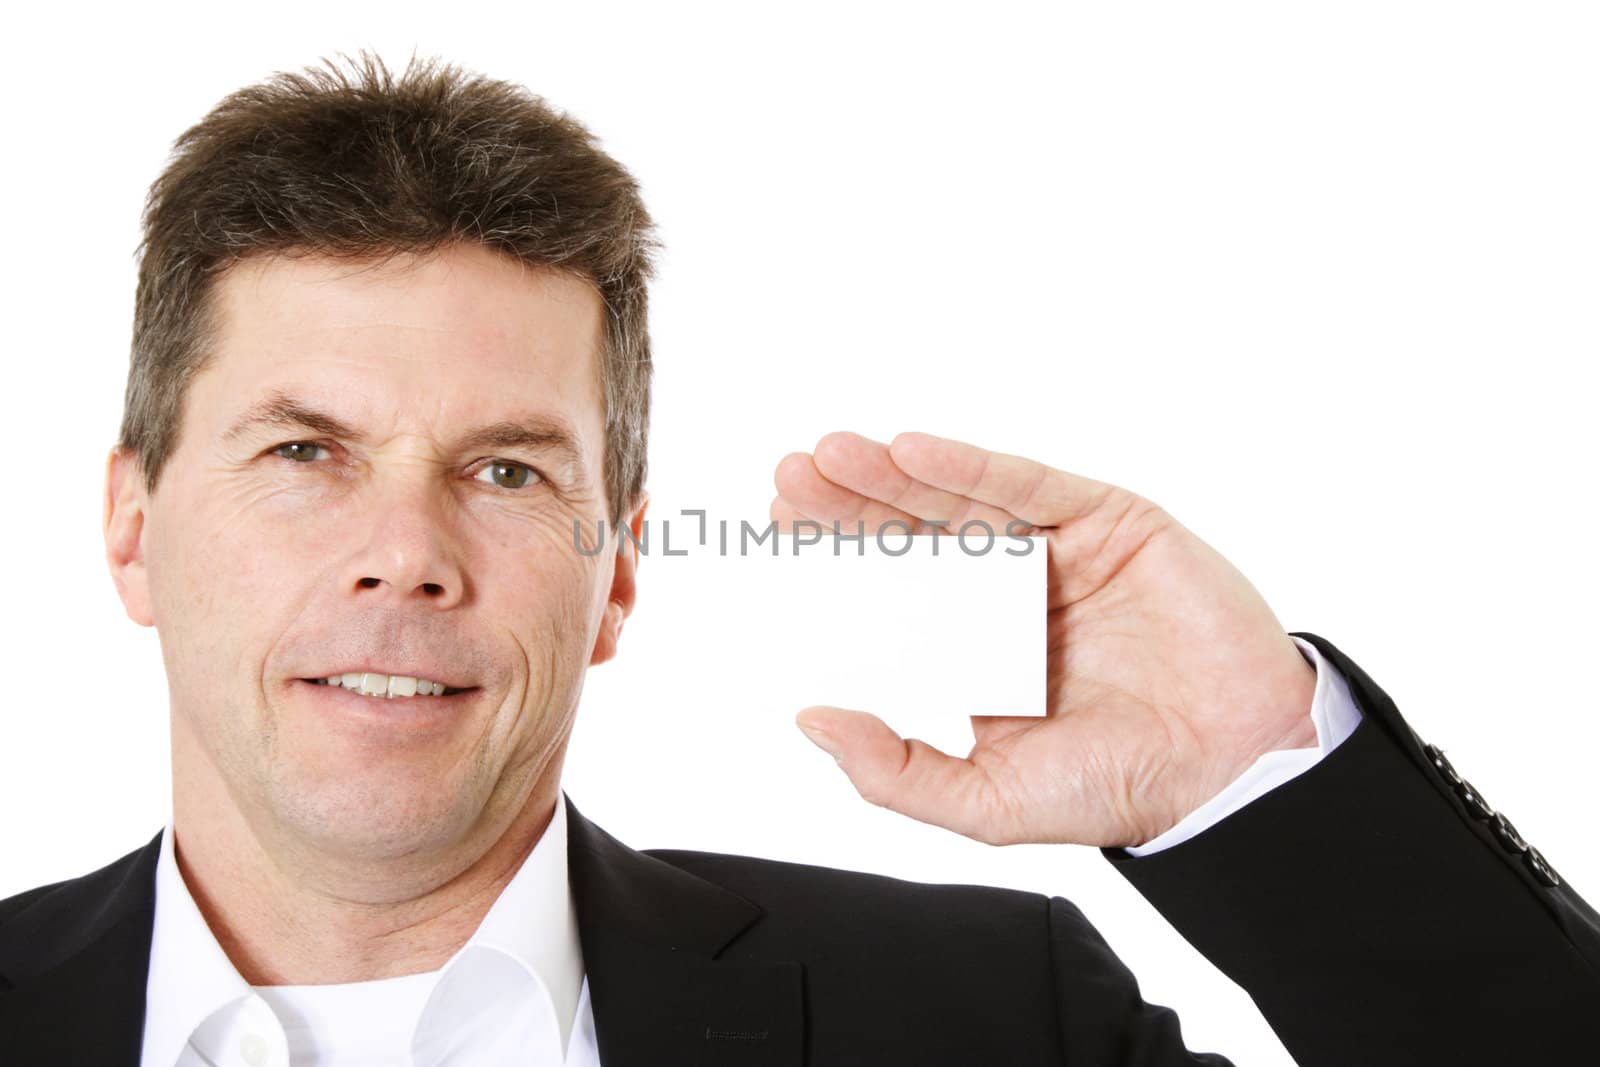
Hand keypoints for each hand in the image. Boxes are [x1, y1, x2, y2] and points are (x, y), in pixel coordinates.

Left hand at [773, 431, 1317, 848]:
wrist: (1232, 768)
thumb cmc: (1120, 785)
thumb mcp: (985, 797)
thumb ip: (895, 770)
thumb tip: (813, 722)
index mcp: (980, 652)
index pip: (895, 594)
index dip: (840, 562)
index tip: (782, 534)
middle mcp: (1014, 597)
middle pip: (917, 537)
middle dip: (851, 508)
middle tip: (789, 481)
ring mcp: (1061, 556)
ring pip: (964, 505)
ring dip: (893, 477)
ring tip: (830, 456)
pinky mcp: (1109, 522)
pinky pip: (1030, 485)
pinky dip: (970, 466)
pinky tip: (910, 452)